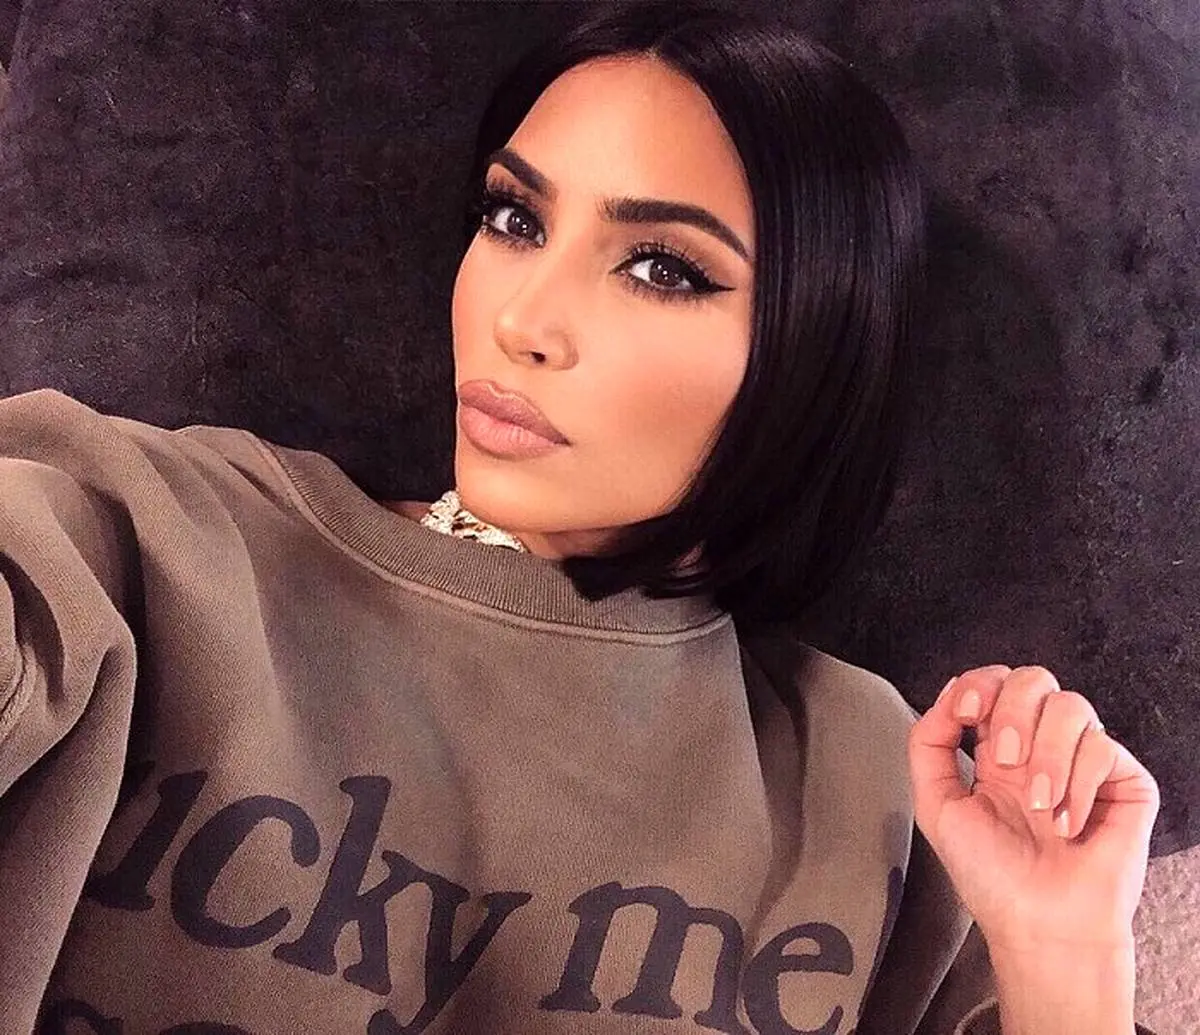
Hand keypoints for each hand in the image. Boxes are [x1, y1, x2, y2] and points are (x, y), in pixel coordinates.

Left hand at [907, 665, 1159, 957]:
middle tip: (1005, 763)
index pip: (994, 684)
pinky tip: (1068, 825)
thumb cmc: (990, 876)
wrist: (1038, 925)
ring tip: (1038, 806)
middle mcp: (1040, 748)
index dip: (979, 684)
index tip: (967, 713)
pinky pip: (1103, 748)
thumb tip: (947, 693)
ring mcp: (1084, 762)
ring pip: (1071, 706)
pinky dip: (1079, 786)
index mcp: (996, 749)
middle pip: (1034, 679)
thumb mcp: (936, 805)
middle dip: (1013, 713)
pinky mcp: (1124, 782)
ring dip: (1046, 756)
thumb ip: (928, 743)